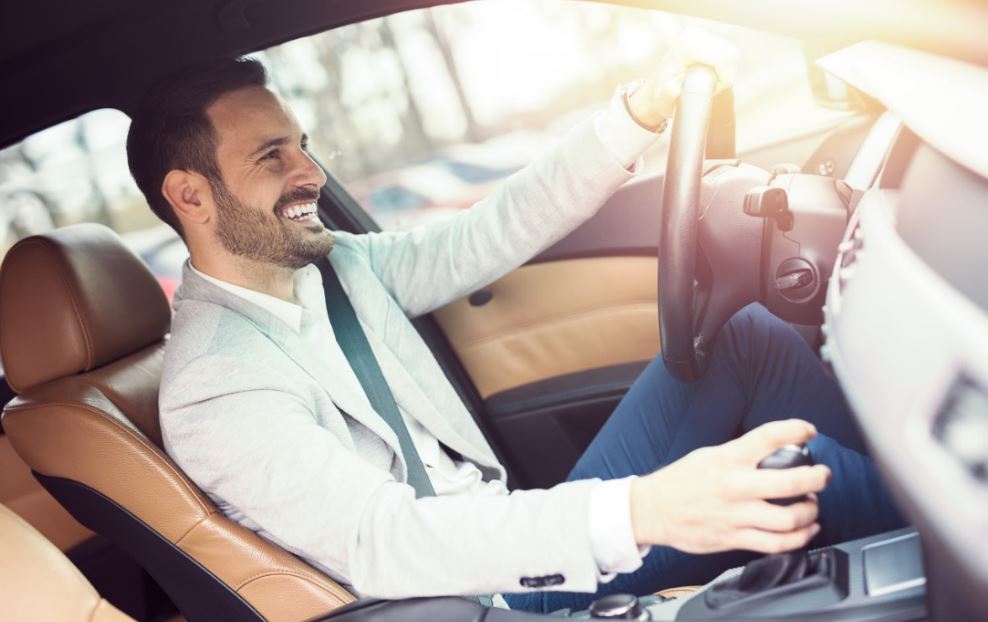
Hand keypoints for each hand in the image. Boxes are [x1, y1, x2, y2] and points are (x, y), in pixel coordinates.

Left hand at [627, 27, 739, 127]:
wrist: (658, 88)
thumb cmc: (662, 95)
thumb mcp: (662, 100)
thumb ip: (667, 95)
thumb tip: (672, 88)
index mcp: (684, 46)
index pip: (719, 56)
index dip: (724, 75)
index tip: (715, 90)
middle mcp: (693, 35)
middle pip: (728, 53)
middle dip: (727, 74)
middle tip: (714, 88)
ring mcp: (701, 34)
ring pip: (731, 53)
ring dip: (727, 71)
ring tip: (712, 83)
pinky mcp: (708, 38)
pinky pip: (729, 53)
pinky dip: (726, 67)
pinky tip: (714, 75)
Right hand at [630, 419, 830, 554]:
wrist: (652, 509)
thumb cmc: (680, 481)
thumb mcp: (710, 456)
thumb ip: (741, 455)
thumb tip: (774, 453)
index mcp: (729, 459)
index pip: (770, 436)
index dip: (797, 429)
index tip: (809, 430)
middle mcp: (736, 486)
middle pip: (792, 482)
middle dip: (817, 478)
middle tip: (822, 475)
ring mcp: (737, 515)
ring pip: (790, 518)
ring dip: (811, 512)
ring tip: (812, 506)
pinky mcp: (735, 538)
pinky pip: (776, 544)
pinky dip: (799, 538)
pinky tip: (805, 530)